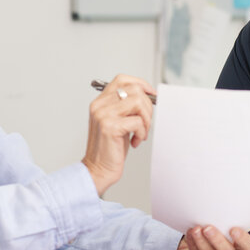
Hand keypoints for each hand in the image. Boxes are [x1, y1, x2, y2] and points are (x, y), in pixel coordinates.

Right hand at [81, 74, 155, 195]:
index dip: (140, 84)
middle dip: (147, 106)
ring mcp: (103, 115)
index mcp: (100, 102)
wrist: (97, 169)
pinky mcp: (110, 127)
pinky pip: (137, 121)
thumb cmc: (110, 148)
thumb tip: (148, 96)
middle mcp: (99, 106)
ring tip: (141, 132)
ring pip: (138, 102)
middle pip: (134, 90)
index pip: (122, 79)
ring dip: (146, 119)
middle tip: (145, 122)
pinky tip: (135, 141)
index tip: (151, 94)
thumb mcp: (117, 122)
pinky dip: (142, 132)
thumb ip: (126, 107)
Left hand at [175, 226, 249, 249]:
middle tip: (208, 228)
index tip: (234, 229)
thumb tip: (221, 202)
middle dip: (217, 241)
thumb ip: (224, 220)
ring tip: (196, 230)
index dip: (242, 239)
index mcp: (238, 246)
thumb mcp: (222, 225)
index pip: (247, 245)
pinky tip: (190, 234)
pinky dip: (192, 245)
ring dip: (201, 242)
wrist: (196, 246)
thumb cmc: (213, 233)